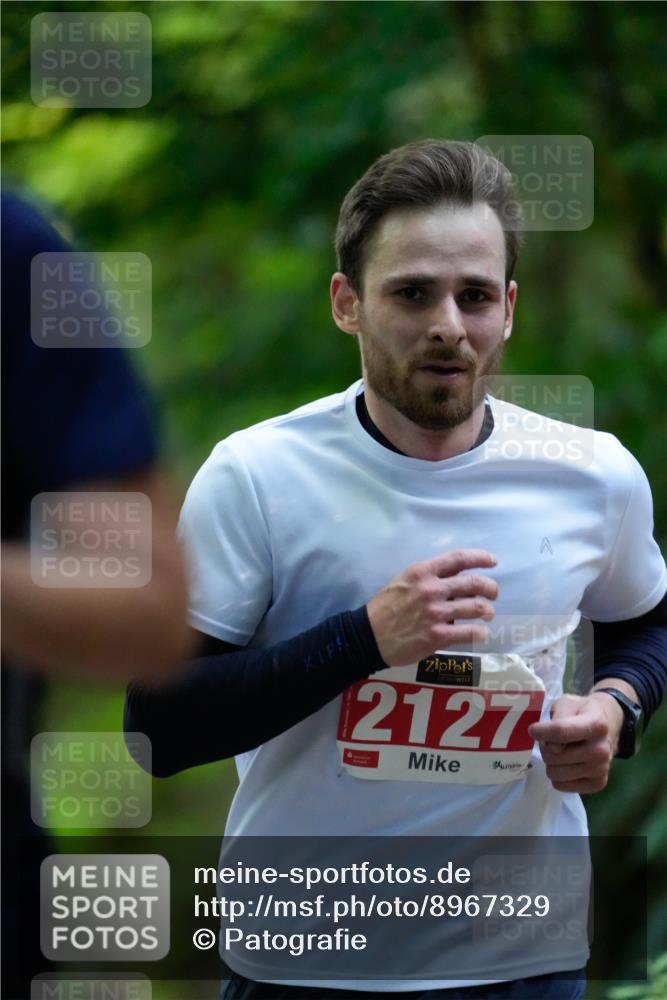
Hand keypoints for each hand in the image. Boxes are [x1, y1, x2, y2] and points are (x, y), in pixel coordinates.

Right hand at [366, 548, 498, 666]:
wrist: (367, 636)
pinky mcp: (438, 636)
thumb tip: (453, 579)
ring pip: (476, 607)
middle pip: (473, 583)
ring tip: (488, 614)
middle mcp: (432, 589)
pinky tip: (481, 634)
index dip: (480, 558)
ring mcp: (436, 613)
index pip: (459, 558)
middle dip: (490, 588)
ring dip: (487, 611)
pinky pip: (470, 632)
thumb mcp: (403, 581)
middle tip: (493, 594)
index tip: (492, 561)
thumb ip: (427, 577)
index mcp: (423, 572)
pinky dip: (481, 633)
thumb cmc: (385, 607)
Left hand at [528, 692, 623, 793]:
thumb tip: (551, 745)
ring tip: (560, 752)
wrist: (606, 728)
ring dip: (551, 763)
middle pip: (555, 755)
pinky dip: (558, 776)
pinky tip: (567, 764)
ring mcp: (601, 769)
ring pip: (555, 773)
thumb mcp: (568, 703)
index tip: (533, 730)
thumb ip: (558, 718)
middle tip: (552, 741)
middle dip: (546, 747)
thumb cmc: (581, 713)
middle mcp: (601, 750)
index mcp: (596, 725)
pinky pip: (561, 786)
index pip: (561, 732)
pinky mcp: (597, 784)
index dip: (541, 732)